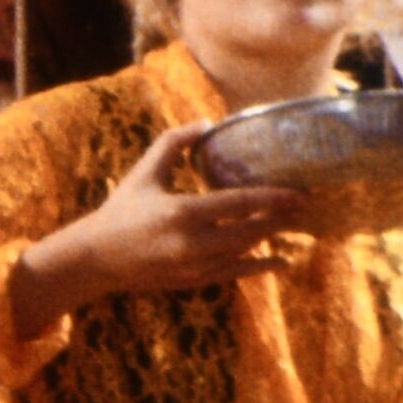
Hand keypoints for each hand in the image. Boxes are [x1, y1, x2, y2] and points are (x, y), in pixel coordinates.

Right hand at [20, 121, 307, 318]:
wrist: (96, 259)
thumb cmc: (121, 211)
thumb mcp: (145, 172)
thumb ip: (174, 143)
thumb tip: (208, 121)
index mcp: (182, 212)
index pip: (240, 204)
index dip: (273, 197)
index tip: (300, 190)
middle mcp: (194, 243)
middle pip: (251, 229)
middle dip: (281, 216)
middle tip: (306, 202)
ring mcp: (196, 266)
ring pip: (246, 250)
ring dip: (273, 236)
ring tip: (296, 221)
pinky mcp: (195, 280)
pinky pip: (236, 273)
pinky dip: (261, 266)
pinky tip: (283, 260)